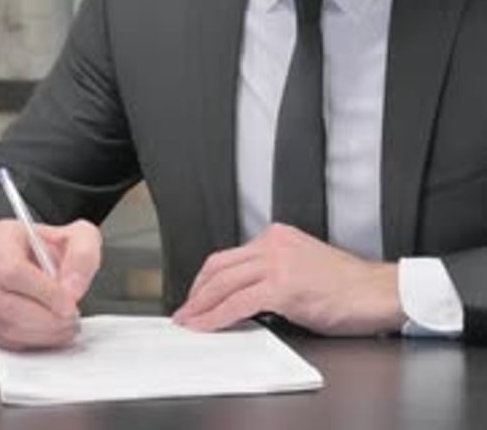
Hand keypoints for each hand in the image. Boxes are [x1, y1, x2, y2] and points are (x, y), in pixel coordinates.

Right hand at [0, 218, 101, 349]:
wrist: (42, 260)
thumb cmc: (53, 246)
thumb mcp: (78, 236)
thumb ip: (82, 256)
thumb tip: (72, 290)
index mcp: (0, 239)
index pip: (13, 270)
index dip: (44, 292)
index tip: (70, 304)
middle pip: (6, 303)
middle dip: (47, 318)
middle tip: (72, 318)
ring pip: (4, 325)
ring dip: (42, 333)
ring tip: (67, 325)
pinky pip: (5, 340)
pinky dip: (33, 341)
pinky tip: (52, 331)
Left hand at [174, 223, 404, 334]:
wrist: (378, 291)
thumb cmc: (348, 287)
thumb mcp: (303, 266)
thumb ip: (274, 272)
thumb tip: (246, 294)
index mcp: (278, 236)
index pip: (230, 256)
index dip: (207, 279)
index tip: (197, 296)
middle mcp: (274, 243)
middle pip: (219, 266)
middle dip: (197, 292)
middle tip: (185, 312)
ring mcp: (278, 262)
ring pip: (224, 283)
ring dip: (201, 305)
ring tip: (189, 322)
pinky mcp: (283, 286)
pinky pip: (238, 302)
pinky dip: (217, 316)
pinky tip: (208, 326)